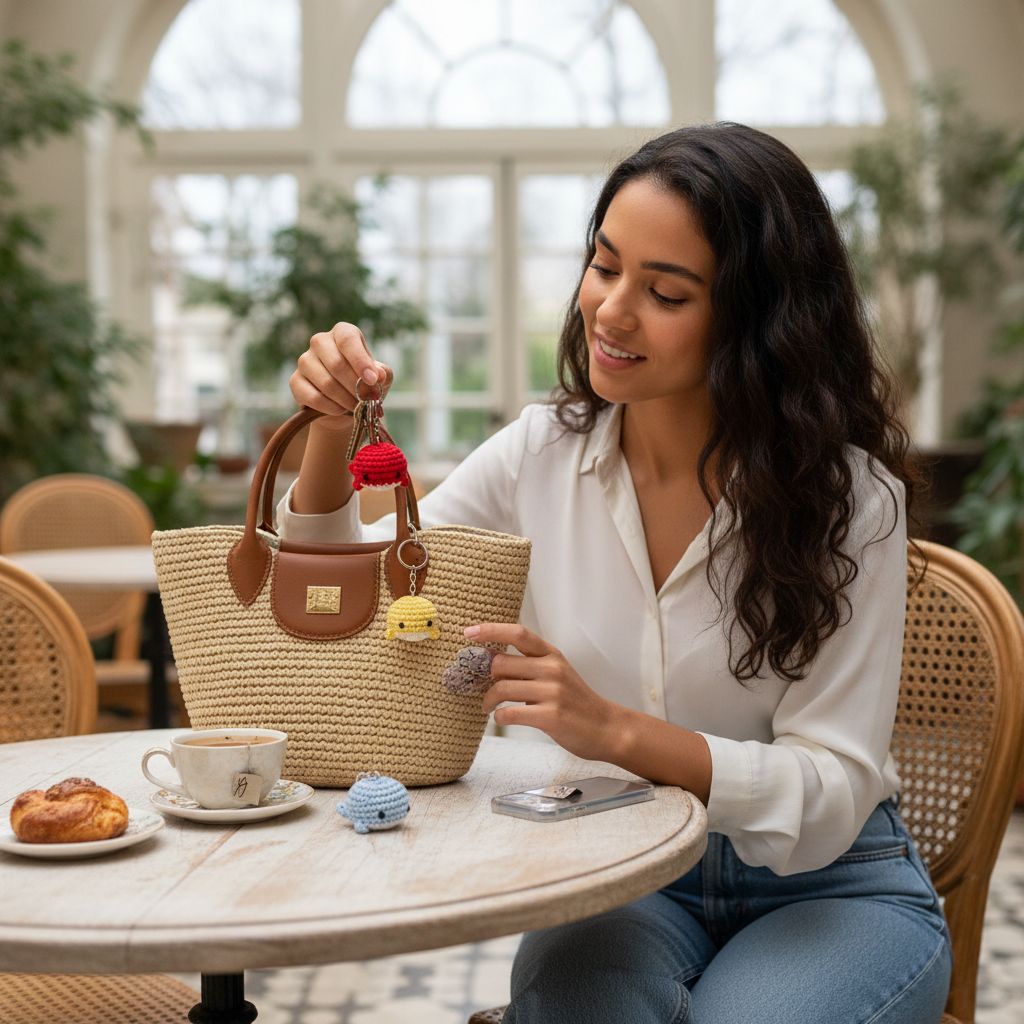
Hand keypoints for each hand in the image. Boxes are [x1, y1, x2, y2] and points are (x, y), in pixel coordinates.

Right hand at [289, 322, 392, 429]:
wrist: (344, 405)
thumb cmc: (364, 384)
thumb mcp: (380, 378)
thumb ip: (383, 373)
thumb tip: (379, 374)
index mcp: (342, 333)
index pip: (348, 340)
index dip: (361, 361)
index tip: (373, 380)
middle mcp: (320, 341)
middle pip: (336, 364)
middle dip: (355, 387)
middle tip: (367, 401)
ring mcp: (305, 360)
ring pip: (326, 383)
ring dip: (345, 399)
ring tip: (356, 407)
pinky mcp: (295, 381)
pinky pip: (313, 397)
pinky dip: (331, 408)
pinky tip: (340, 410)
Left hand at [470, 623, 621, 763]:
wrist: (607, 727)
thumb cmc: (577, 702)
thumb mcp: (558, 673)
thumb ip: (530, 665)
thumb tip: (493, 662)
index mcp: (552, 655)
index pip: (518, 633)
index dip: (490, 630)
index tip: (469, 632)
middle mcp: (552, 669)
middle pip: (502, 663)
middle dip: (486, 677)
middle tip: (485, 689)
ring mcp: (552, 692)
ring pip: (502, 688)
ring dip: (488, 700)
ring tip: (489, 707)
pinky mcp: (551, 716)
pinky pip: (510, 713)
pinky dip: (499, 717)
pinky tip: (502, 719)